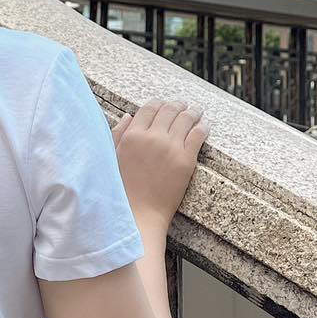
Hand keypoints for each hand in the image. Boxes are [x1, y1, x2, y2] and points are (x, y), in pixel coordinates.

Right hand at [110, 98, 208, 230]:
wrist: (140, 213)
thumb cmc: (123, 190)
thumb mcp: (112, 158)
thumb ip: (118, 134)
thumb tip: (128, 116)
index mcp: (132, 136)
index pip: (149, 108)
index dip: (158, 104)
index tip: (164, 105)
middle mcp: (151, 137)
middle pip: (169, 110)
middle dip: (178, 105)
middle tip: (183, 105)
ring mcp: (170, 147)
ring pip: (186, 118)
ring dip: (193, 112)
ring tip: (197, 111)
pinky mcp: (186, 159)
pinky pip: (198, 134)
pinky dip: (203, 126)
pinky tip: (204, 125)